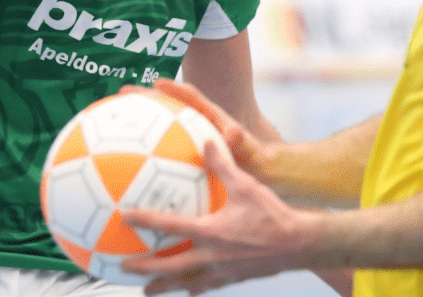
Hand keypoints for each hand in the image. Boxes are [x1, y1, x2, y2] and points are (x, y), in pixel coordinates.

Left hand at [121, 139, 321, 294]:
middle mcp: (211, 256)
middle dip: (146, 269)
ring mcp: (222, 272)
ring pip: (186, 283)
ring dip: (165, 286)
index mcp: (211, 232)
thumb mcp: (247, 185)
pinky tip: (190, 288)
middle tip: (123, 268)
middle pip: (170, 267)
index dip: (145, 221)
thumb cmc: (273, 213)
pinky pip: (207, 286)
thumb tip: (208, 141)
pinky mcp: (234, 279)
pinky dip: (194, 287)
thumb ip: (223, 164)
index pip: (170, 227)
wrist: (299, 244)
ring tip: (148, 291)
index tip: (125, 217)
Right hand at [122, 79, 272, 182]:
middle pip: (168, 106)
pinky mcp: (186, 151)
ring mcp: (190, 137)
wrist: (260, 173)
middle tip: (122, 93)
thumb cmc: (256, 161)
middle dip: (146, 98)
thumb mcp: (250, 152)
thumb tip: (235, 131)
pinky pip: (160, 148)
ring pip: (160, 126)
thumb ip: (241, 142)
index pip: (191, 97)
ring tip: (113, 119)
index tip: (156, 84)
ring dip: (139, 121)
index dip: (175, 89)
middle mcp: (198, 123)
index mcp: (213, 118)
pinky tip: (126, 163)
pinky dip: (144, 150)